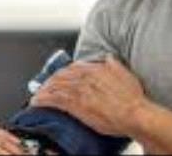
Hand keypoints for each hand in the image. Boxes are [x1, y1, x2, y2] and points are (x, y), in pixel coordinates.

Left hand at [31, 54, 146, 136]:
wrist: (134, 114)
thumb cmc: (132, 98)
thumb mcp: (124, 73)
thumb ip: (113, 63)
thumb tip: (108, 57)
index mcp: (95, 68)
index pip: (71, 67)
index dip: (61, 72)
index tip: (57, 77)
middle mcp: (84, 77)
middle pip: (60, 76)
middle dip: (49, 82)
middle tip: (42, 87)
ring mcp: (79, 90)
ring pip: (55, 86)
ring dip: (43, 90)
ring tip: (37, 95)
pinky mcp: (76, 105)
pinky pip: (54, 99)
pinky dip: (43, 100)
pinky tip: (37, 102)